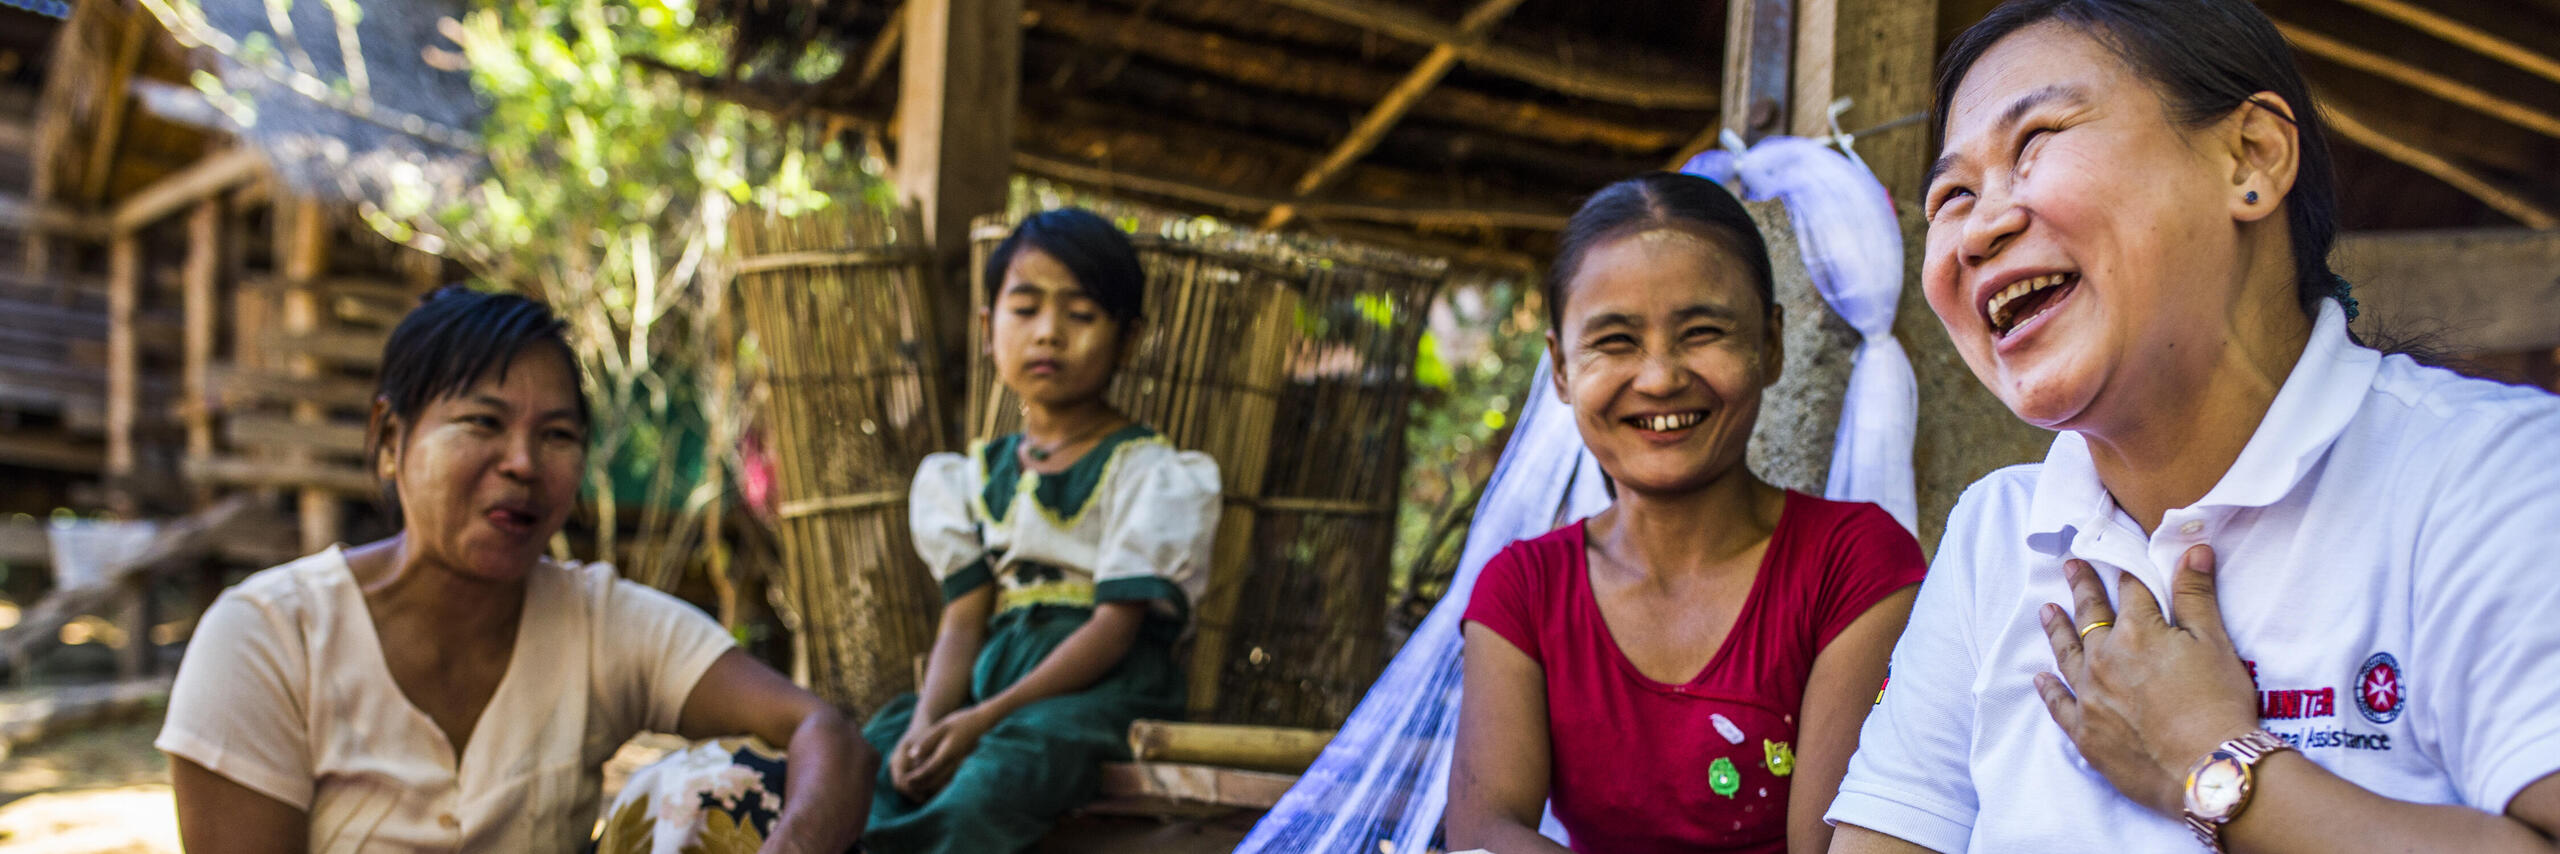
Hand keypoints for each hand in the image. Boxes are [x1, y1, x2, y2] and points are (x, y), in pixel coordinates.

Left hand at [892, 706, 995, 800]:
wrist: (980, 724)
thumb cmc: (959, 723)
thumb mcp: (941, 727)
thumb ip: (926, 742)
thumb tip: (911, 756)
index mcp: (947, 752)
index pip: (929, 770)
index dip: (916, 777)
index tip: (905, 779)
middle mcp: (954, 762)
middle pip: (935, 780)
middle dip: (919, 785)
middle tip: (907, 786)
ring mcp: (958, 765)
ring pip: (941, 782)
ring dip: (927, 786)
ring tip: (914, 786)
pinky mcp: (960, 766)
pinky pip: (947, 780)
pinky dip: (936, 784)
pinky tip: (928, 783)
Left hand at [2033, 545, 2262, 817]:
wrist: (2208, 768)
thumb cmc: (2219, 704)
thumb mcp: (2215, 643)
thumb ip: (2196, 595)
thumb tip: (2192, 548)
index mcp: (2137, 632)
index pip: (2130, 590)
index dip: (2124, 569)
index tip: (2111, 551)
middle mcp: (2104, 659)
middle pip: (2090, 616)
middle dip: (2082, 588)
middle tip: (2071, 567)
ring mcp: (2090, 696)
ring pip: (2067, 654)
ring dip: (2058, 630)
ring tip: (2046, 610)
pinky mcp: (2086, 732)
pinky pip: (2059, 704)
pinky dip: (2049, 689)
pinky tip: (2039, 678)